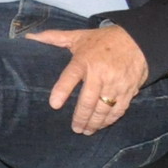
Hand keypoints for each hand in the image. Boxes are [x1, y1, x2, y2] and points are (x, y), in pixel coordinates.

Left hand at [33, 24, 152, 135]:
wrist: (138, 40)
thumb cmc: (103, 40)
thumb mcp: (78, 36)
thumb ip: (53, 38)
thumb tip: (29, 38)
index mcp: (84, 60)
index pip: (71, 76)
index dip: (62, 90)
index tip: (54, 104)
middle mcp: (100, 74)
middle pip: (88, 100)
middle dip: (80, 117)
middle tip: (75, 128)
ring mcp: (116, 84)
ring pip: (103, 108)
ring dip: (95, 122)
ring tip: (87, 131)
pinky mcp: (129, 90)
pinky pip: (119, 109)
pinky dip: (110, 119)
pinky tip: (103, 125)